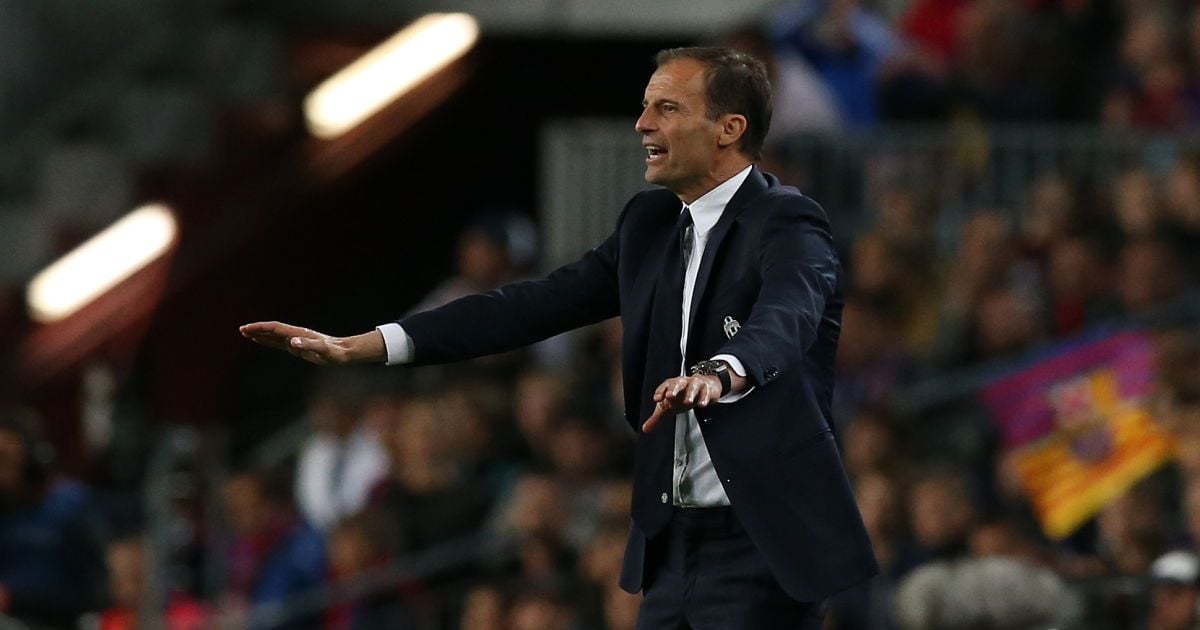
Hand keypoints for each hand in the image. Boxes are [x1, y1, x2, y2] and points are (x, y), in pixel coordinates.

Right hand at [239, 321, 383, 364]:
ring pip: (275, 336)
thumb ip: (308, 346)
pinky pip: (280, 343)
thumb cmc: (335, 352)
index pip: (275, 328)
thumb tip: (292, 342)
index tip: (247, 329)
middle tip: (241, 330)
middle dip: (257, 330)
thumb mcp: (323, 350)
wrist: (345, 352)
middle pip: (272, 330)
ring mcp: (297, 340)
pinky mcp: (299, 347)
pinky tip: (264, 342)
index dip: (261, 328)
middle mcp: (296, 335)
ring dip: (261, 335)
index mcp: (298, 334)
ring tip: (247, 334)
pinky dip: (270, 342)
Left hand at [642, 375, 721, 431]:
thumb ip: (656, 417)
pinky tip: (701, 405)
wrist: (703, 386)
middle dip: (673, 389)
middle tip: (670, 396)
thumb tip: (645, 429)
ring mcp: (695, 384)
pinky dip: (704, 398)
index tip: (657, 399)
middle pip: (677, 383)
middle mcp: (683, 383)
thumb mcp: (668, 406)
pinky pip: (705, 392)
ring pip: (692, 386)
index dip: (660, 391)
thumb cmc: (682, 396)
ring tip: (688, 402)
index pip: (664, 386)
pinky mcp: (706, 389)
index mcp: (671, 385)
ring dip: (690, 393)